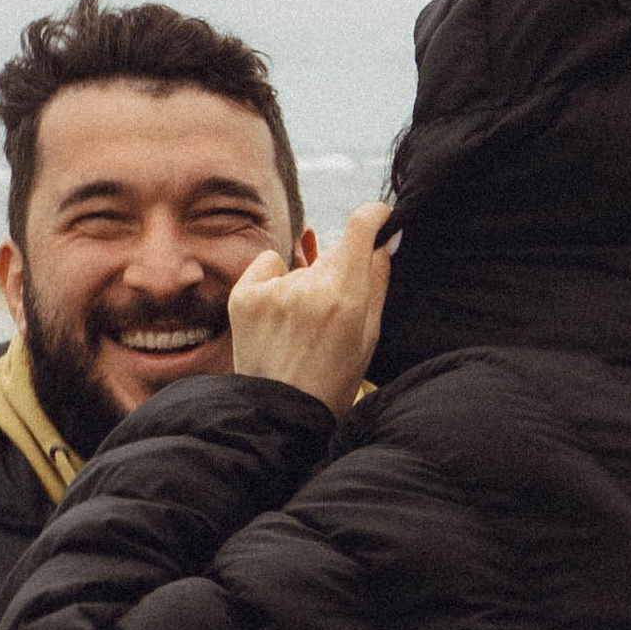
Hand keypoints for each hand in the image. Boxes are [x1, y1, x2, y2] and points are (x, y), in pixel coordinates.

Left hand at [224, 204, 393, 418]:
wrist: (281, 413)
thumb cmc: (332, 379)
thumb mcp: (369, 335)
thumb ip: (378, 281)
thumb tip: (385, 239)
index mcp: (345, 294)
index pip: (361, 226)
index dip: (373, 216)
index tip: (378, 218)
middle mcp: (307, 285)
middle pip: (332, 254)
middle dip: (337, 273)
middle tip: (330, 315)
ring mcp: (272, 289)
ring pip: (300, 266)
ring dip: (304, 284)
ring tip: (299, 329)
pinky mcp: (244, 294)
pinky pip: (268, 266)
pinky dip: (273, 282)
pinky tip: (275, 319)